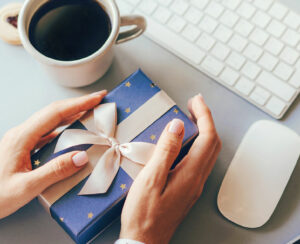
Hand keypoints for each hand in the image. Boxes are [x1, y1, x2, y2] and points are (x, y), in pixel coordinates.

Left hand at [0, 90, 106, 218]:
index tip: (97, 97)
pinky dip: (64, 126)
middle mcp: (21, 134)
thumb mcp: (26, 187)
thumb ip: (54, 171)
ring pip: (51, 120)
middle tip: (98, 100)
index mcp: (22, 138)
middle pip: (54, 111)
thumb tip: (81, 156)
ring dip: (71, 113)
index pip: (56, 113)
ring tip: (89, 111)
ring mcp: (21, 139)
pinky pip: (47, 131)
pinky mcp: (23, 147)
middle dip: (78, 103)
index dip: (79, 103)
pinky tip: (71, 130)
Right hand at [120, 94, 220, 243]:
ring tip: (191, 118)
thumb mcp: (151, 179)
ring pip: (208, 152)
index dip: (204, 116)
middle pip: (213, 143)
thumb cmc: (144, 214)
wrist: (145, 240)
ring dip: (204, 131)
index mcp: (190, 174)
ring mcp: (194, 185)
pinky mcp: (188, 188)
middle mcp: (197, 178)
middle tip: (194, 105)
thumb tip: (177, 126)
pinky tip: (185, 141)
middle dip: (206, 120)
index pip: (207, 137)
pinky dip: (198, 144)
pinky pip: (200, 160)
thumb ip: (166, 151)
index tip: (195, 101)